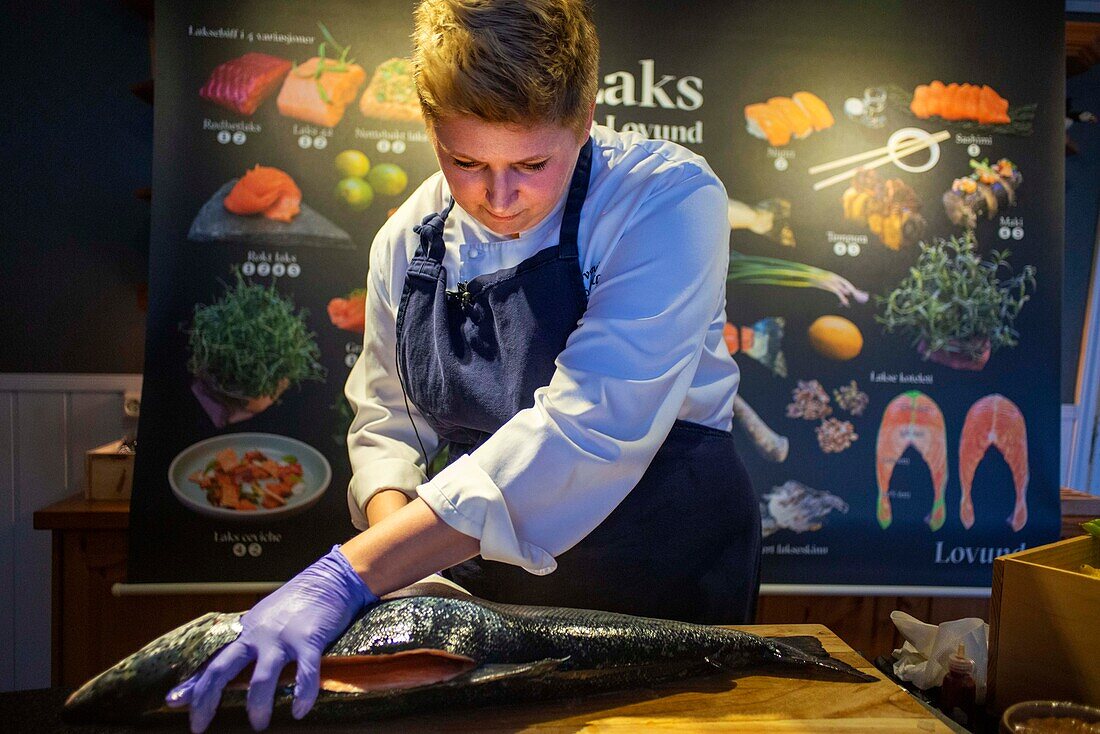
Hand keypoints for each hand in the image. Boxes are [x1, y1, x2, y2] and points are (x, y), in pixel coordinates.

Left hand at [165, 546, 376, 731]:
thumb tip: (231, 663)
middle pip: (223, 669)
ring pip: (262, 679)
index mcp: (245, 631)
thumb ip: (246, 643)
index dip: (193, 685)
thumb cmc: (296, 603)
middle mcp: (257, 635)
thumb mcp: (263, 620)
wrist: (328, 581)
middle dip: (207, 700)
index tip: (174, 704)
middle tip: (200, 725)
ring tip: (259, 724)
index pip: (212, 661)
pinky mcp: (309, 640)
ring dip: (258, 706)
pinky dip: (301, 696)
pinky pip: (304, 675)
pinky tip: (299, 710)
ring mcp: (282, 638)